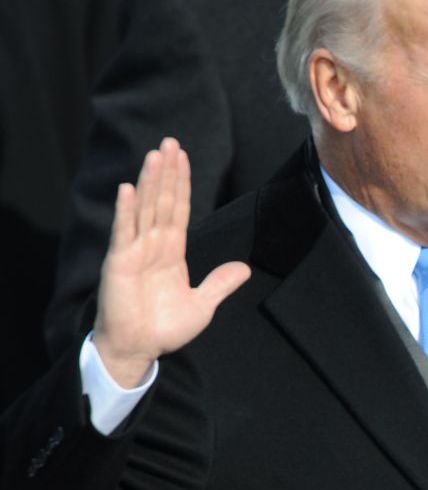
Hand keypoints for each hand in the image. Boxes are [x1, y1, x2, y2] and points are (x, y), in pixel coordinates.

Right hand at [93, 138, 249, 387]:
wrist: (140, 348)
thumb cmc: (165, 328)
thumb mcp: (203, 304)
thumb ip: (221, 283)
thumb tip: (245, 268)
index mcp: (172, 251)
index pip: (179, 209)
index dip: (182, 183)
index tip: (183, 157)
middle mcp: (153, 245)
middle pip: (163, 201)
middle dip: (167, 172)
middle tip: (170, 142)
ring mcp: (135, 251)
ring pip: (146, 209)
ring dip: (150, 182)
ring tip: (155, 155)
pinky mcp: (120, 263)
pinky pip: (124, 232)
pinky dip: (126, 211)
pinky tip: (129, 189)